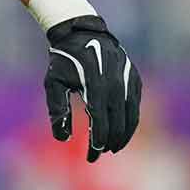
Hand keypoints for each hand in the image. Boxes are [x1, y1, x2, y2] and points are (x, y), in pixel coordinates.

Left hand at [45, 15, 141, 161]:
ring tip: (112, 147)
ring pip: (131, 117)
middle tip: (100, 154)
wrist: (82, 33)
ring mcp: (128, 81)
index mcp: (95, 86)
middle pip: (118, 123)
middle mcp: (116, 84)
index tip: (92, 157)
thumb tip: (62, 139)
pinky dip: (130, 121)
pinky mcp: (135, 79)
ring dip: (123, 135)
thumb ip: (57, 110)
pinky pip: (135, 106)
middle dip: (110, 142)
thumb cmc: (64, 60)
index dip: (97, 142)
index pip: (100, 122)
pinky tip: (121, 130)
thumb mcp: (53, 82)